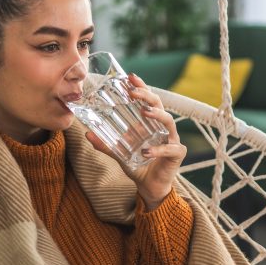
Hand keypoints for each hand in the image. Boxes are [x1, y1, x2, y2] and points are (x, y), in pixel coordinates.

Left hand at [85, 73, 186, 210]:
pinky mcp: (177, 154)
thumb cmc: (138, 166)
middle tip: (134, 93)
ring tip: (145, 112)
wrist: (149, 187)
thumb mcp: (119, 154)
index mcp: (151, 123)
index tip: (131, 77)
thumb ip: (106, 144)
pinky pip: (170, 148)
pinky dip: (159, 149)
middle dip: (147, 96)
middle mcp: (163, 128)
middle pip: (159, 105)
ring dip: (157, 115)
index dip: (141, 88)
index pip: (148, 100)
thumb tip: (88, 133)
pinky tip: (147, 151)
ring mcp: (172, 140)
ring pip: (169, 122)